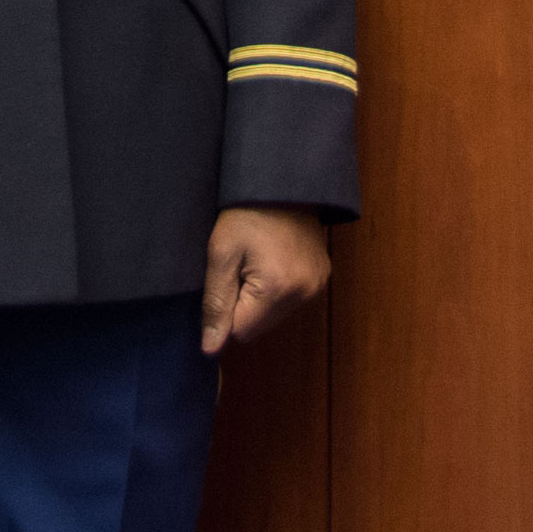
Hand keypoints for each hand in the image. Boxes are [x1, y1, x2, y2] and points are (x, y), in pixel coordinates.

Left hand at [199, 204, 332, 353]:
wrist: (281, 181)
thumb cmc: (246, 212)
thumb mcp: (221, 253)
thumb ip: (215, 304)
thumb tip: (210, 349)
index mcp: (277, 289)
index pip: (241, 331)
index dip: (226, 308)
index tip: (228, 276)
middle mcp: (304, 293)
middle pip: (259, 326)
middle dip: (244, 305)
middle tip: (242, 266)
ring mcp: (317, 285)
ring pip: (275, 315)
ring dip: (261, 298)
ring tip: (257, 260)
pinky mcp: (322, 277)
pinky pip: (291, 300)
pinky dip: (278, 289)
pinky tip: (273, 261)